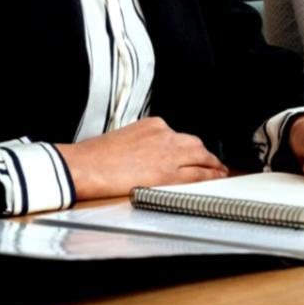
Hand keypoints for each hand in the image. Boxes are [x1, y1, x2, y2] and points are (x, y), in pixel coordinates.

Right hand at [56, 117, 226, 200]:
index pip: (178, 135)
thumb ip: (143, 143)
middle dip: (204, 154)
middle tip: (213, 162)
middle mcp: (165, 135)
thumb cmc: (95, 156)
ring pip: (201, 156)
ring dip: (212, 165)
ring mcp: (169, 153)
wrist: (84, 167)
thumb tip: (150, 155)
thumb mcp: (124, 138)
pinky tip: (215, 179)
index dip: (188, 147)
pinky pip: (197, 174)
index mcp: (154, 125)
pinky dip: (209, 176)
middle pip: (194, 144)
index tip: (193, 153)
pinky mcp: (168, 173)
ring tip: (219, 171)